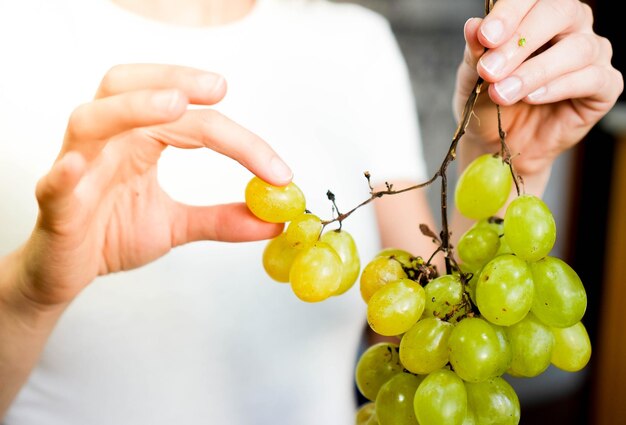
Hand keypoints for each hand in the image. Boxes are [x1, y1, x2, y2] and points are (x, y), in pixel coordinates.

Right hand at [15, 64, 292, 307]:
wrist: (66, 272)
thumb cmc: (110, 235)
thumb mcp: (176, 226)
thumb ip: (221, 220)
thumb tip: (274, 221)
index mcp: (138, 141)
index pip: (190, 121)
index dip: (239, 141)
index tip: (278, 169)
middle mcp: (108, 141)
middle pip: (132, 90)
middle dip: (176, 81)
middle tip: (219, 89)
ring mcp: (77, 167)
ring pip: (92, 119)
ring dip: (133, 107)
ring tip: (174, 106)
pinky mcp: (55, 204)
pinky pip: (54, 181)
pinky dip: (66, 172)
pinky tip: (80, 165)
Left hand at [454, 0, 622, 175]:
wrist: (499, 145)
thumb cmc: (489, 103)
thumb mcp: (472, 78)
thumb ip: (475, 52)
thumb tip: (473, 25)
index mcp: (537, 13)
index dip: (510, 12)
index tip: (485, 36)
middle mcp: (571, 26)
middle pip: (561, 11)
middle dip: (521, 40)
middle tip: (490, 70)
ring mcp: (592, 54)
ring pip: (576, 48)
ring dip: (534, 71)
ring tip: (502, 93)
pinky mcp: (605, 86)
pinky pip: (591, 78)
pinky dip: (558, 87)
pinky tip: (532, 97)